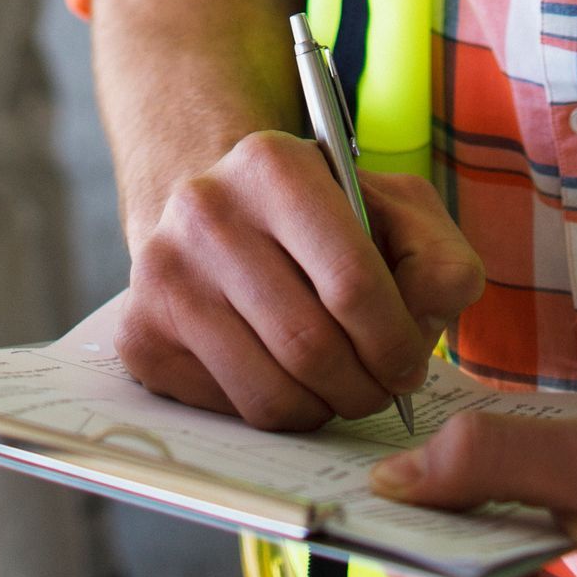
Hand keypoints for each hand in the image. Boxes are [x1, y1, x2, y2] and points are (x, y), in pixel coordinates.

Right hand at [117, 130, 483, 431]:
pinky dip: (274, 412)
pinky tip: (284, 373)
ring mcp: (162, 273)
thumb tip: (432, 312)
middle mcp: (204, 210)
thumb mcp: (394, 210)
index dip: (397, 343)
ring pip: (270, 394)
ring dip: (324, 409)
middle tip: (381, 386)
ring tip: (339, 386)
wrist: (220, 213)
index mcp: (273, 164)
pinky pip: (229, 412)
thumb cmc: (323, 219)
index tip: (411, 363)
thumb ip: (437, 256)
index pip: (351, 284)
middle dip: (366, 387)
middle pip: (311, 348)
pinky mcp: (139, 334)